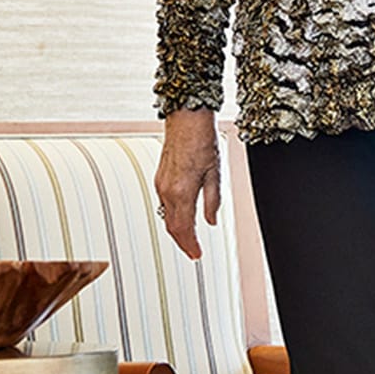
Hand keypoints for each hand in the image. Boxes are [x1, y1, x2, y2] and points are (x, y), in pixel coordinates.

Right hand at [156, 108, 222, 259]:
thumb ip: (212, 200)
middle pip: (172, 226)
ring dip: (177, 230)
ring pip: (166, 216)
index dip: (190, 245)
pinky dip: (172, 216)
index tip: (197, 255)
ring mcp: (160, 184)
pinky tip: (182, 217)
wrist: (186, 119)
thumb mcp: (215, 173)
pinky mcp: (159, 178)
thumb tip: (211, 221)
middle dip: (182, 242)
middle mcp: (167, 190)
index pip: (183, 228)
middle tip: (193, 252)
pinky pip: (164, 204)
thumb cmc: (202, 140)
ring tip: (189, 239)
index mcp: (182, 192)